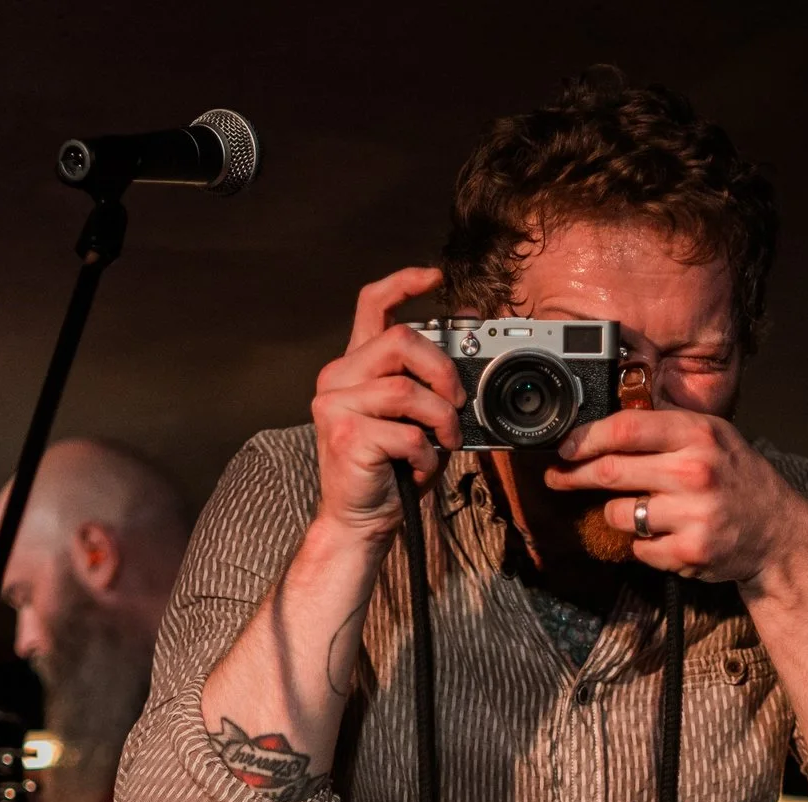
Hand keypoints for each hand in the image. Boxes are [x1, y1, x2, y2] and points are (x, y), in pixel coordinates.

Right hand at [308, 267, 465, 545]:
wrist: (362, 519)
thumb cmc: (391, 469)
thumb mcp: (417, 418)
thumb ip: (431, 384)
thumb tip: (471, 350)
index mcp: (355, 365)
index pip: (372, 305)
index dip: (403, 283)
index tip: (434, 277)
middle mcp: (338, 377)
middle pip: (400, 341)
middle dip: (442, 370)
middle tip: (457, 402)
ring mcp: (336, 405)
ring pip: (407, 390)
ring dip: (440, 420)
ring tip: (445, 442)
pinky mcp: (346, 436)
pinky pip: (406, 432)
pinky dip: (426, 453)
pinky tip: (420, 466)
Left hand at [543, 409, 807, 588]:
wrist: (778, 532)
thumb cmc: (737, 479)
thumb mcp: (711, 437)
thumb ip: (664, 429)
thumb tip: (601, 428)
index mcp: (698, 434)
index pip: (625, 429)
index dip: (585, 438)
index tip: (564, 447)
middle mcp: (695, 471)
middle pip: (610, 472)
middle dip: (575, 476)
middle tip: (559, 479)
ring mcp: (692, 514)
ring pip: (618, 514)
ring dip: (619, 513)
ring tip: (644, 511)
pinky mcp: (688, 552)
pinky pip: (638, 548)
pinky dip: (643, 544)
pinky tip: (668, 535)